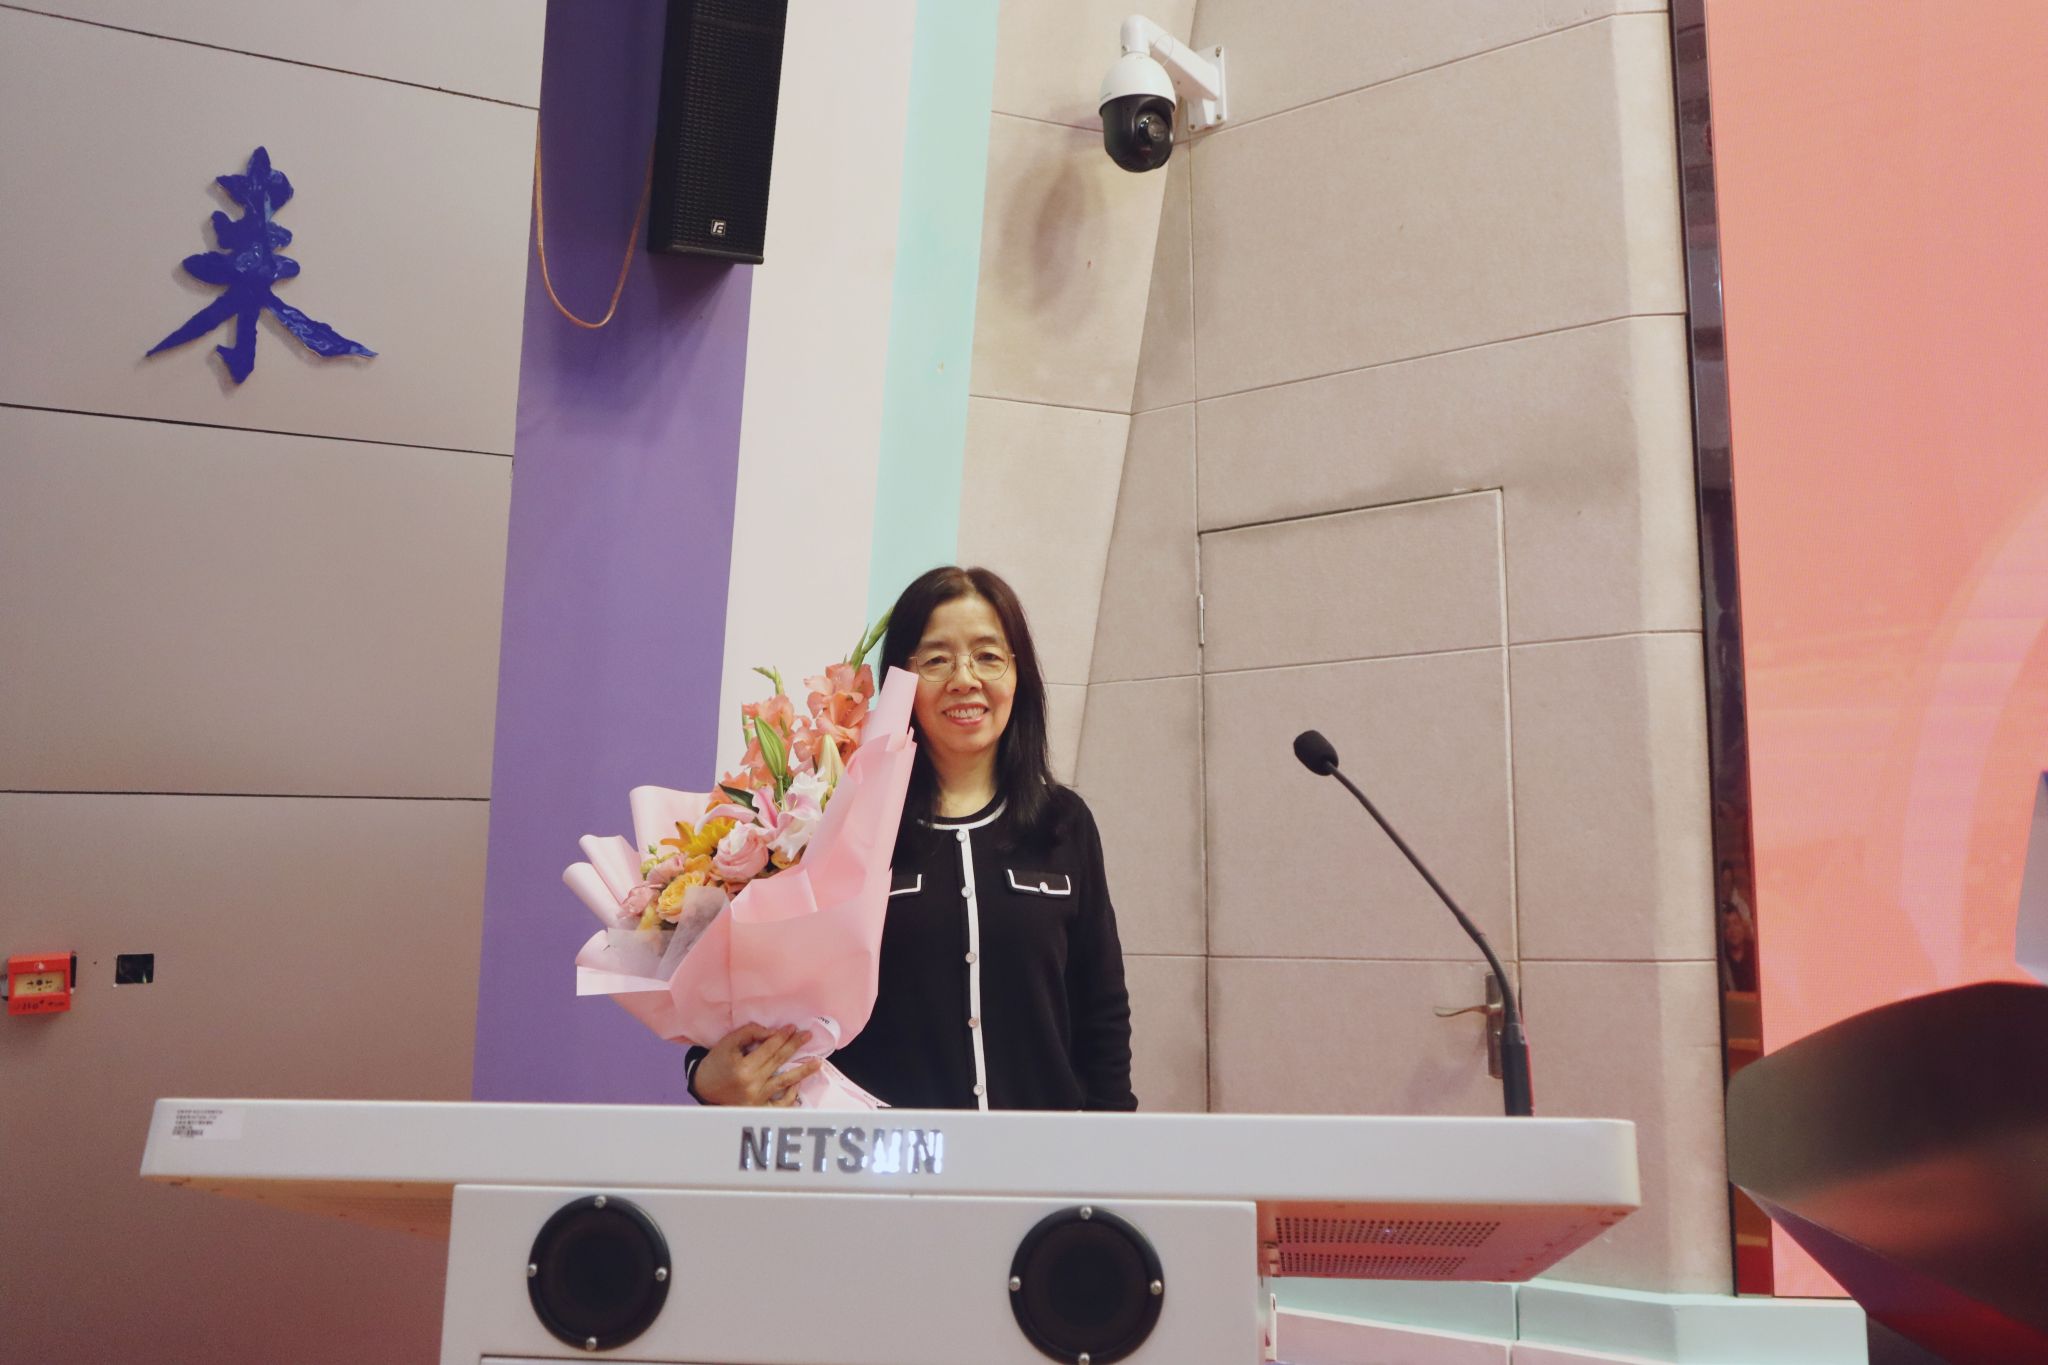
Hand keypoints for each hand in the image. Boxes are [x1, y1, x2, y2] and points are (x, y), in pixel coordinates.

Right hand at [691, 1023, 821, 1106]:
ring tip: (817, 1062)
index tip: (792, 1028)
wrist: (703, 1089)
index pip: (768, 1049)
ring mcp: (757, 1099)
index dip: (781, 1037)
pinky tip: (798, 1084)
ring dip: (803, 1071)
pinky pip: (780, 1104)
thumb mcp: (727, 1043)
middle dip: (794, 1046)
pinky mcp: (759, 1110)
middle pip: (778, 1061)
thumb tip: (772, 1031)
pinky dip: (790, 1095)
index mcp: (742, 1068)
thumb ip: (749, 1033)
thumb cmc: (716, 1064)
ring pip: (784, 1082)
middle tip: (808, 1035)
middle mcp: (752, 1084)